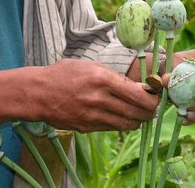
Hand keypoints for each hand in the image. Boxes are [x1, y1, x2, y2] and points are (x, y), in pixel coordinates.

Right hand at [34, 59, 158, 131]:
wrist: (38, 93)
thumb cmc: (65, 74)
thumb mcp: (91, 66)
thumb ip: (115, 77)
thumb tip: (137, 86)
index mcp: (102, 79)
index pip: (137, 94)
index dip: (152, 98)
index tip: (156, 96)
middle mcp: (99, 99)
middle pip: (136, 112)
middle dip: (150, 111)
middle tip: (153, 107)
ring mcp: (92, 116)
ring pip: (127, 123)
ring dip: (139, 120)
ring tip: (141, 114)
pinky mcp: (87, 127)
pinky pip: (113, 128)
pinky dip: (123, 124)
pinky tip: (124, 117)